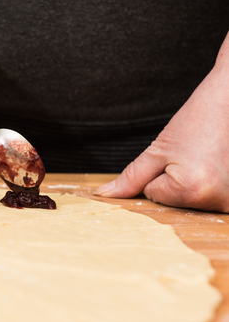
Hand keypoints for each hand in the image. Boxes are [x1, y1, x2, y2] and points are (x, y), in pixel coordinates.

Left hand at [94, 35, 228, 212]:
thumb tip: (104, 194)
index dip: (159, 173)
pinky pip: (208, 198)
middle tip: (196, 157)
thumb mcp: (158, 149)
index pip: (152, 194)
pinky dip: (207, 183)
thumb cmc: (199, 119)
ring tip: (208, 160)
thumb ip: (130, 177)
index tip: (179, 154)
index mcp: (192, 190)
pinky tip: (217, 165)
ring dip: (193, 183)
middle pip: (173, 202)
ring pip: (189, 201)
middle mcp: (218, 201)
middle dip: (176, 180)